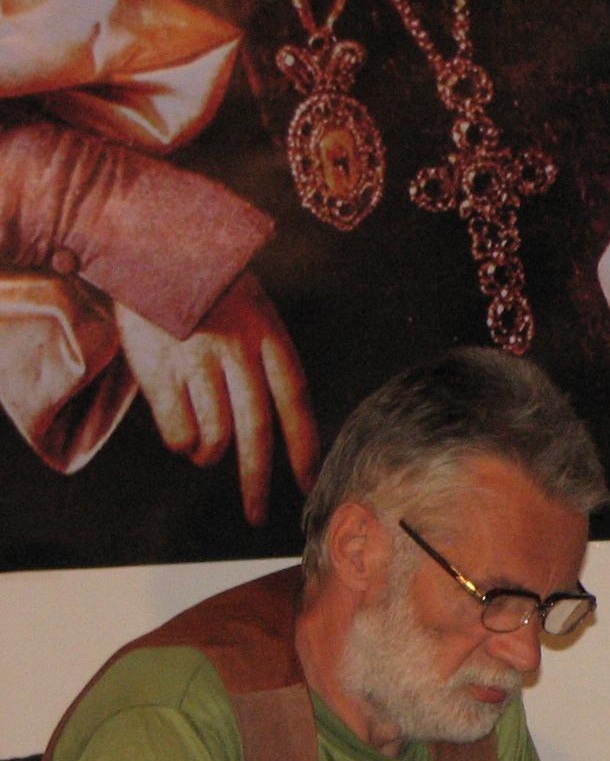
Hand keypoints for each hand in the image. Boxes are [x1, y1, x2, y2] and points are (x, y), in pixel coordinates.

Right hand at [113, 270, 317, 523]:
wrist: (148, 245)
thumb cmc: (207, 284)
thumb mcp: (254, 311)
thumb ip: (266, 360)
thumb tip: (275, 427)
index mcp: (269, 337)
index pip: (296, 403)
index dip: (305, 449)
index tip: (310, 486)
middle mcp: (237, 352)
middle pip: (256, 432)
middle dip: (258, 481)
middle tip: (258, 515)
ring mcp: (197, 361)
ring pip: (215, 436)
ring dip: (212, 457)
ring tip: (208, 454)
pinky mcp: (158, 369)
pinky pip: (177, 429)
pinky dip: (183, 444)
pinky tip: (184, 440)